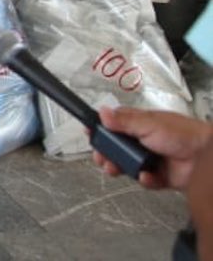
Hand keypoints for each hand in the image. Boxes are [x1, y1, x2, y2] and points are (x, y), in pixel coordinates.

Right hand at [92, 106, 212, 191]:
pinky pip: (144, 180)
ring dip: (120, 168)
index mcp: (138, 124)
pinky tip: (146, 175)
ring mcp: (150, 158)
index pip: (112, 125)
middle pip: (116, 148)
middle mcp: (143, 141)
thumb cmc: (182, 133)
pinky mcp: (159, 175)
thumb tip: (102, 112)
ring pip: (127, 165)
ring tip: (115, 169)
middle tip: (101, 157)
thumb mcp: (148, 124)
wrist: (204, 157)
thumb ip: (123, 121)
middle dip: (106, 154)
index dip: (100, 130)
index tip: (90, 134)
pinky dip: (144, 179)